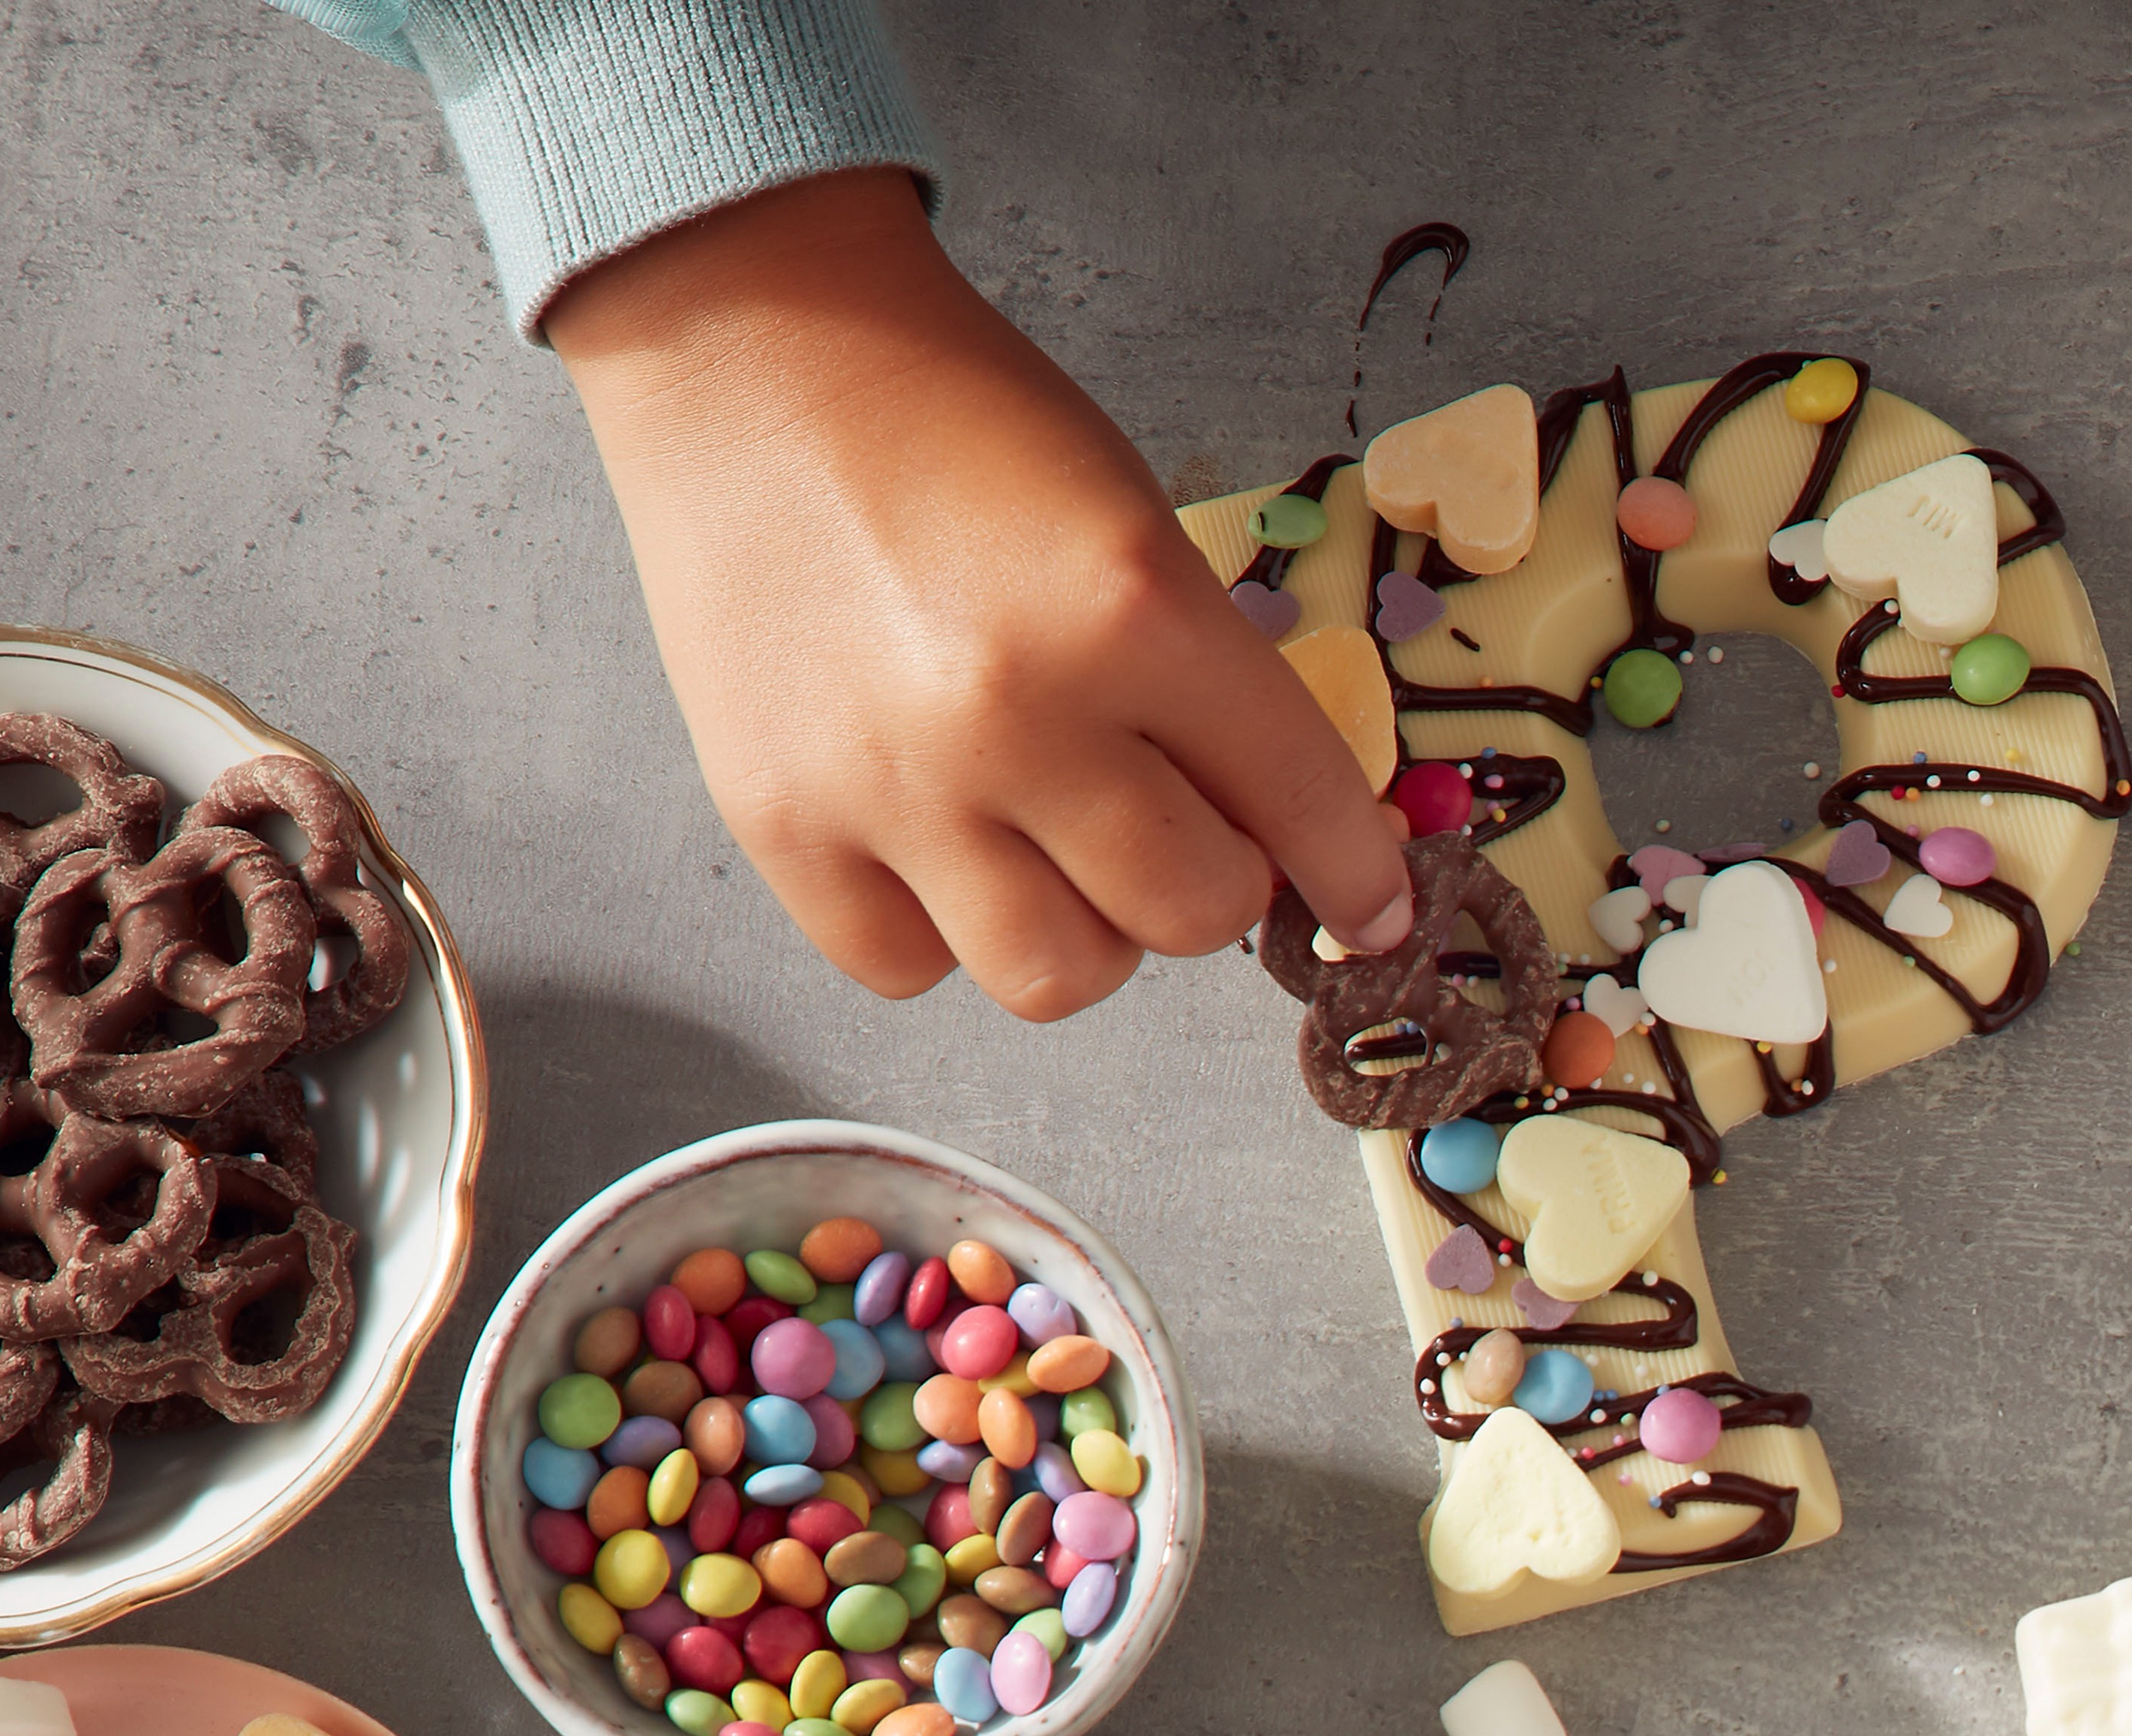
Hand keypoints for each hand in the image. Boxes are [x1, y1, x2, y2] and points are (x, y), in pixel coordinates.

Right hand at [547, 171, 1413, 1015]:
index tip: (1376, 912)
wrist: (754, 361)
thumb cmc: (961, 433)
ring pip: (1057, 978)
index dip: (1356, 874)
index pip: (1297, 801)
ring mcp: (887, 784)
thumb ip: (1217, 688)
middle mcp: (1012, 716)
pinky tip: (942, 842)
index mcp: (1131, 613)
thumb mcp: (1136, 531)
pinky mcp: (778, 823)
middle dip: (1212, 881)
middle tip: (1177, 822)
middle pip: (1189, 916)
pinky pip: (909, 967)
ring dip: (1088, 930)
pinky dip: (944, 931)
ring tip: (1057, 844)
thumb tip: (1303, 846)